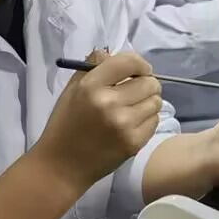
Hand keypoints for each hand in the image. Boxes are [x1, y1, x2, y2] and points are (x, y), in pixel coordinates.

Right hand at [35, 50, 164, 189]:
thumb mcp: (72, 89)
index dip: (139, 64)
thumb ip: (93, 67)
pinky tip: (133, 123)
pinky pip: (154, 121)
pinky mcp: (134, 143)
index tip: (138, 70)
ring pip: (156, 101)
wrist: (62, 166)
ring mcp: (124, 125)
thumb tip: (112, 52)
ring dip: (148, 101)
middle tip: (136, 90)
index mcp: (91, 86)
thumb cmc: (65, 124)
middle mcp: (110, 103)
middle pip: (149, 82)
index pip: (129, 62)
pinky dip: (147, 119)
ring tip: (134, 107)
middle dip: (146, 83)